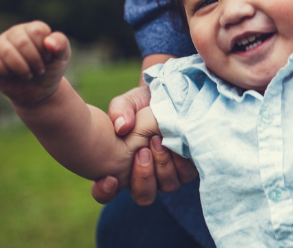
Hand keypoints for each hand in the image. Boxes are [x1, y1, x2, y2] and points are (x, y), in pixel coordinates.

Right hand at [0, 21, 69, 106]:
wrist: (39, 91)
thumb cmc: (50, 70)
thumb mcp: (62, 57)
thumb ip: (62, 44)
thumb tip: (48, 42)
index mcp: (32, 29)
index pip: (37, 31)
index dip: (45, 49)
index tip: (48, 59)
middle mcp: (14, 33)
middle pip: (22, 41)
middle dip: (34, 60)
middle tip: (40, 70)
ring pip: (6, 51)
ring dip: (22, 68)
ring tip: (29, 75)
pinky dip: (5, 72)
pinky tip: (12, 75)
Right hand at [91, 54, 197, 204]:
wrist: (171, 97)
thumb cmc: (144, 103)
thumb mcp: (129, 102)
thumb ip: (120, 111)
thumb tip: (122, 127)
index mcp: (121, 167)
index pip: (106, 193)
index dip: (105, 191)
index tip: (110, 178)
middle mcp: (144, 176)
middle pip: (144, 196)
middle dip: (143, 176)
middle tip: (142, 152)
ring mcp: (168, 175)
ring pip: (167, 186)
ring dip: (162, 167)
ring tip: (158, 141)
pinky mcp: (187, 167)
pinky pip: (186, 175)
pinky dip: (180, 161)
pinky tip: (175, 143)